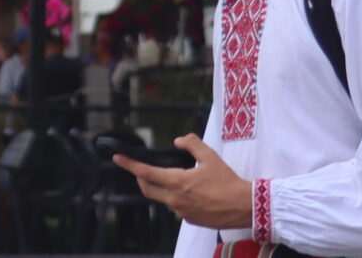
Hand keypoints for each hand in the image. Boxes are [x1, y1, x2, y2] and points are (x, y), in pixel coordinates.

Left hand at [112, 133, 252, 230]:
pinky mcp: (189, 220)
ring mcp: (181, 212)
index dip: (130, 165)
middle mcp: (175, 200)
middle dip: (141, 178)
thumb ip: (192, 144)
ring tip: (175, 178)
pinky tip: (192, 192)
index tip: (118, 159)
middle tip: (141, 168)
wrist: (243, 206)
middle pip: (148, 189)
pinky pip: (177, 207)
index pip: (146, 173)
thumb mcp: (210, 157)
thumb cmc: (227, 181)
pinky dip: (177, 197)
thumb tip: (178, 141)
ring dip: (162, 188)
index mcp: (178, 182)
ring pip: (163, 198)